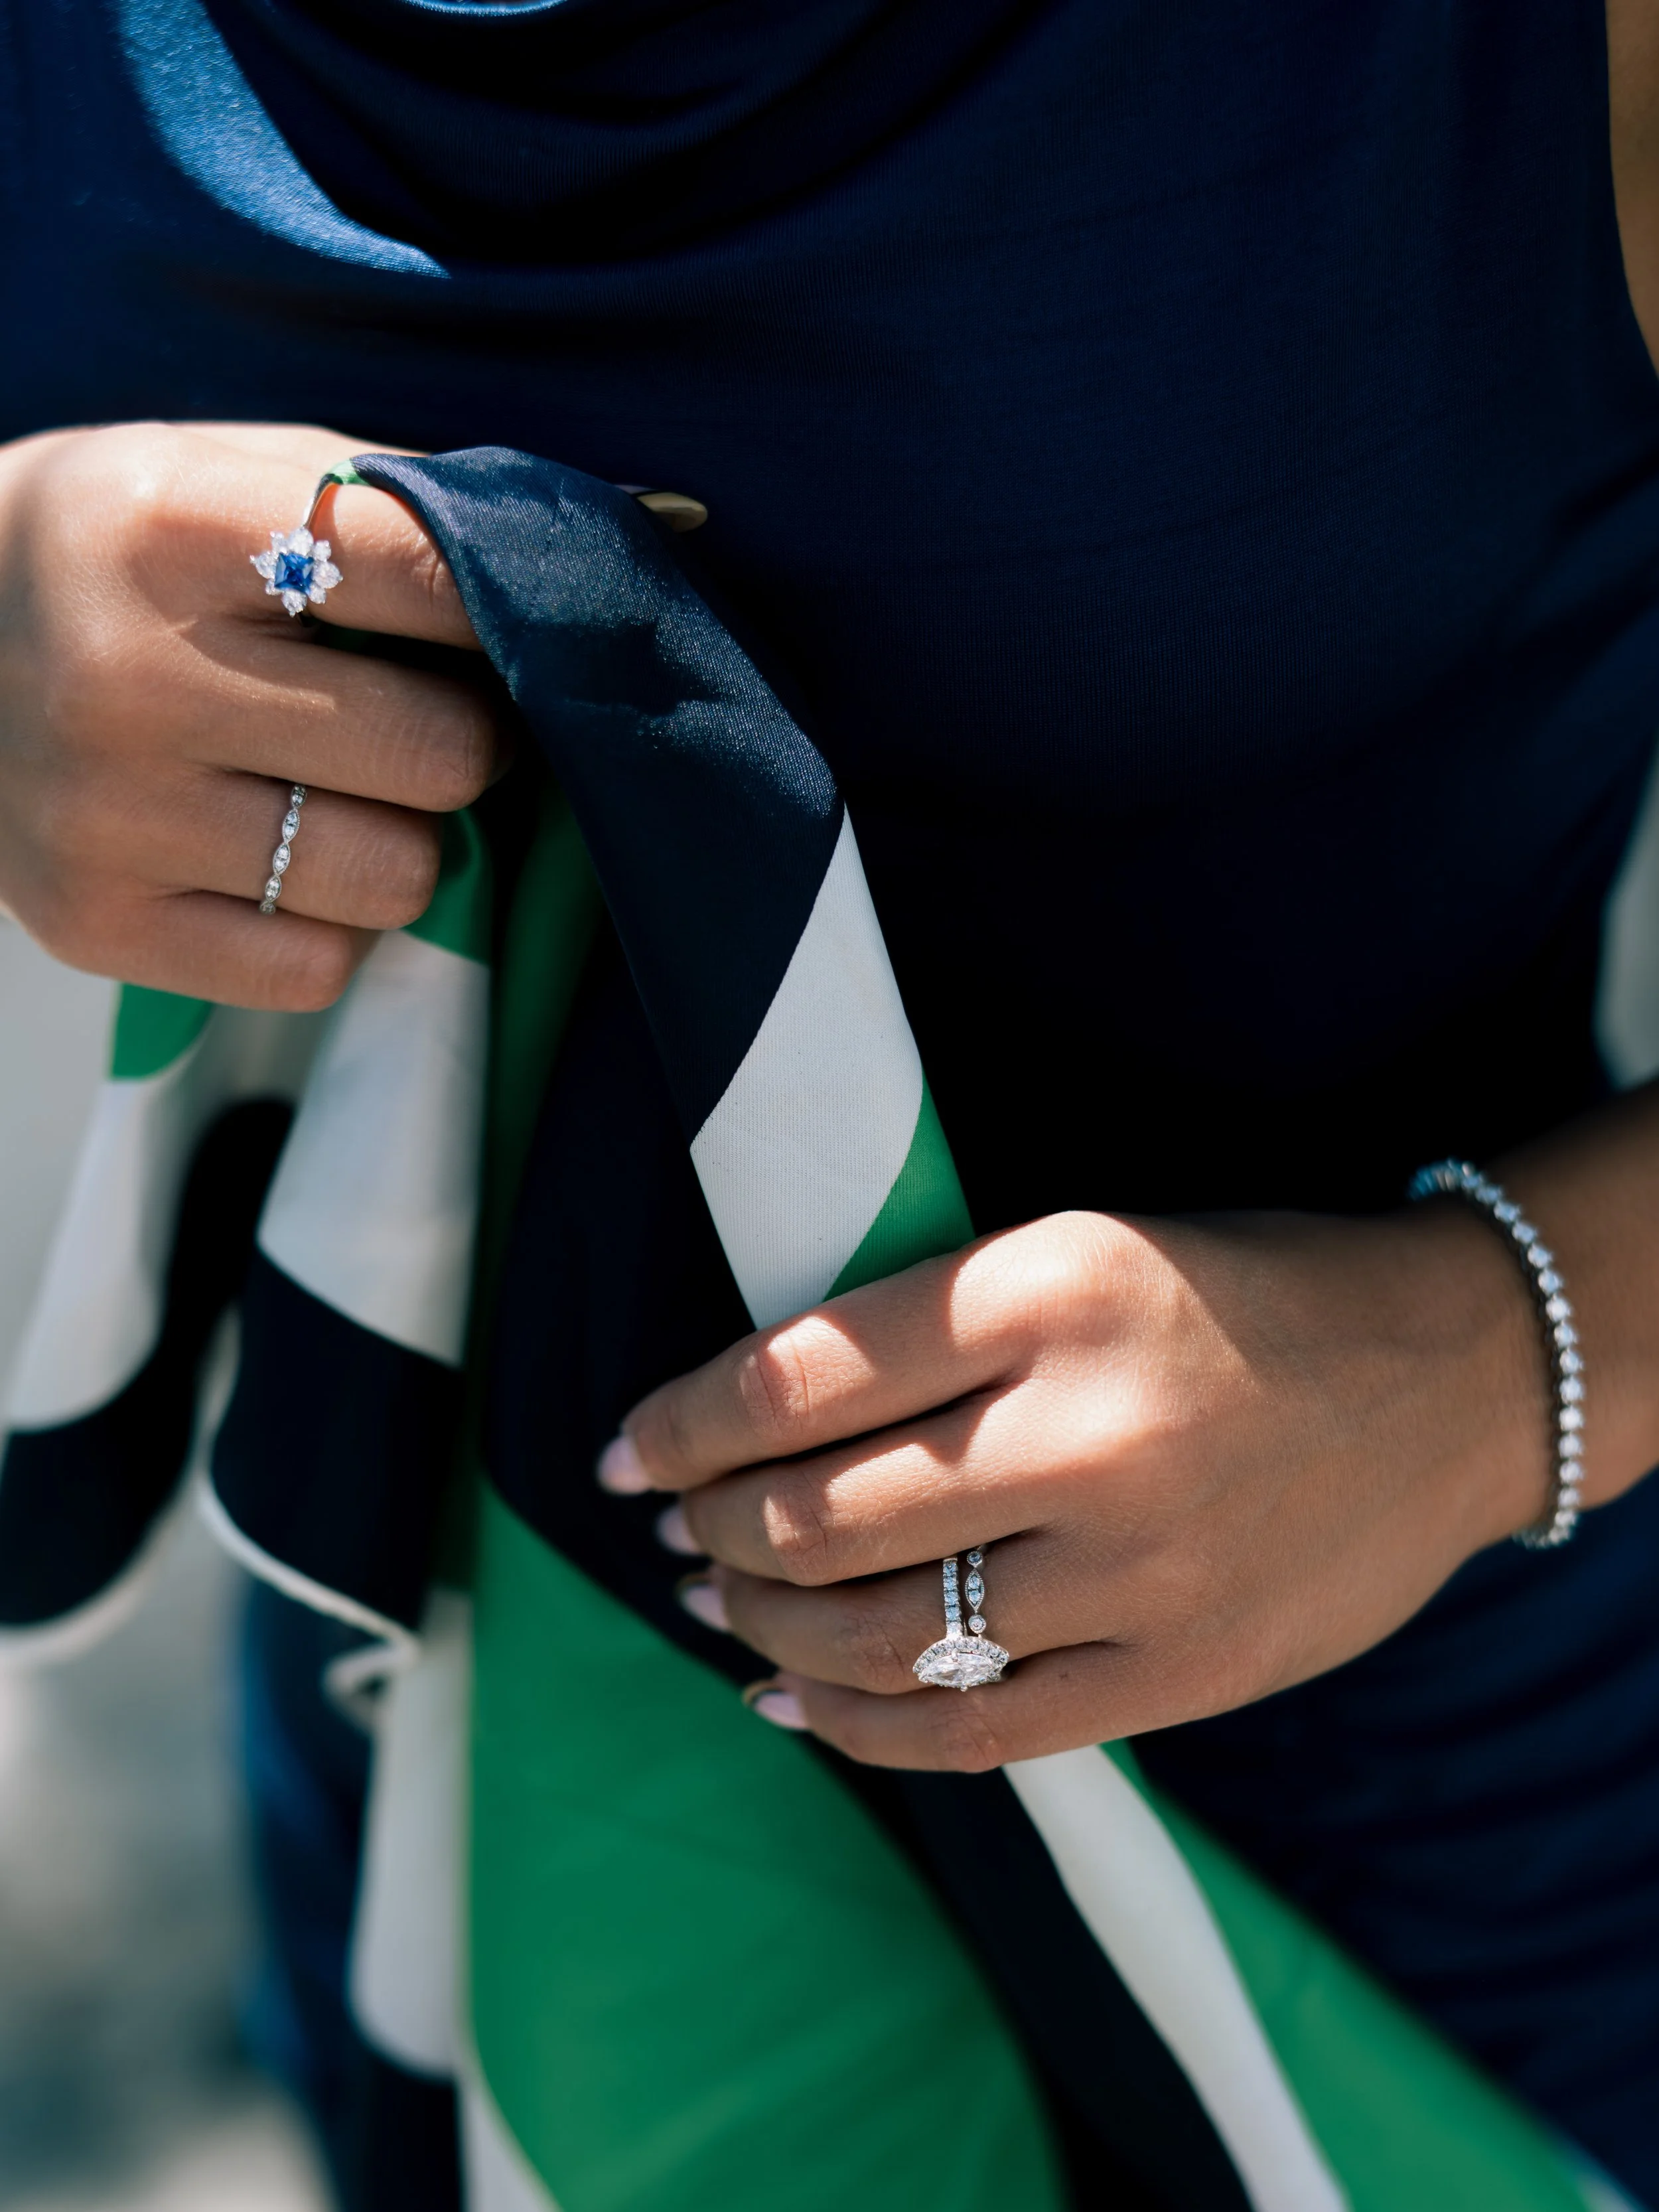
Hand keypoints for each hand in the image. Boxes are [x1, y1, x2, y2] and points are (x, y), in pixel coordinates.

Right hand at [0, 420, 493, 1006]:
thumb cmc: (127, 550)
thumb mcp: (232, 475)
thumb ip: (406, 505)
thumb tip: (630, 532)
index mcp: (171, 527)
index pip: (431, 575)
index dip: (505, 609)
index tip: (500, 623)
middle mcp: (130, 675)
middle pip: (441, 754)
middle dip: (466, 742)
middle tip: (428, 725)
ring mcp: (108, 814)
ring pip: (395, 877)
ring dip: (402, 842)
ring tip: (347, 795)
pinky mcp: (96, 923)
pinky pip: (317, 970)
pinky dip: (328, 928)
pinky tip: (280, 862)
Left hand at [602, 1204, 1552, 1769]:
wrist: (1444, 1375)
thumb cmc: (1237, 1292)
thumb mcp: (1076, 1249)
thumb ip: (930, 1329)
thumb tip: (750, 1417)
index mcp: (1049, 1288)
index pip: (798, 1376)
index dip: (680, 1424)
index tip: (623, 1453)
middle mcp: (1087, 1430)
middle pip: (821, 1517)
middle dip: (712, 1531)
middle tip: (674, 1530)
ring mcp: (1141, 1568)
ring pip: (882, 1635)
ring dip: (761, 1629)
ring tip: (713, 1607)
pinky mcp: (1183, 1671)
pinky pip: (978, 1731)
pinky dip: (857, 1727)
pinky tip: (788, 1703)